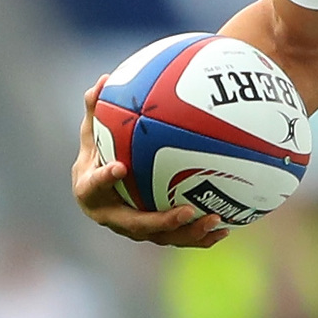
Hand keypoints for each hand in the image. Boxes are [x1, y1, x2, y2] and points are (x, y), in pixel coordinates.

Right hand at [71, 90, 225, 247]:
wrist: (97, 191)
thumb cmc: (96, 155)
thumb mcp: (91, 133)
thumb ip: (95, 111)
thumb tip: (103, 79)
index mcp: (90, 193)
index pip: (94, 187)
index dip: (105, 180)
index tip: (121, 166)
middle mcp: (112, 217)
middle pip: (136, 226)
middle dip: (162, 221)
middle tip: (186, 210)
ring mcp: (134, 229)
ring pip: (162, 237)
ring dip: (188, 233)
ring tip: (214, 220)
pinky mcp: (153, 234)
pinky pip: (178, 238)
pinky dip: (200, 237)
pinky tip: (226, 229)